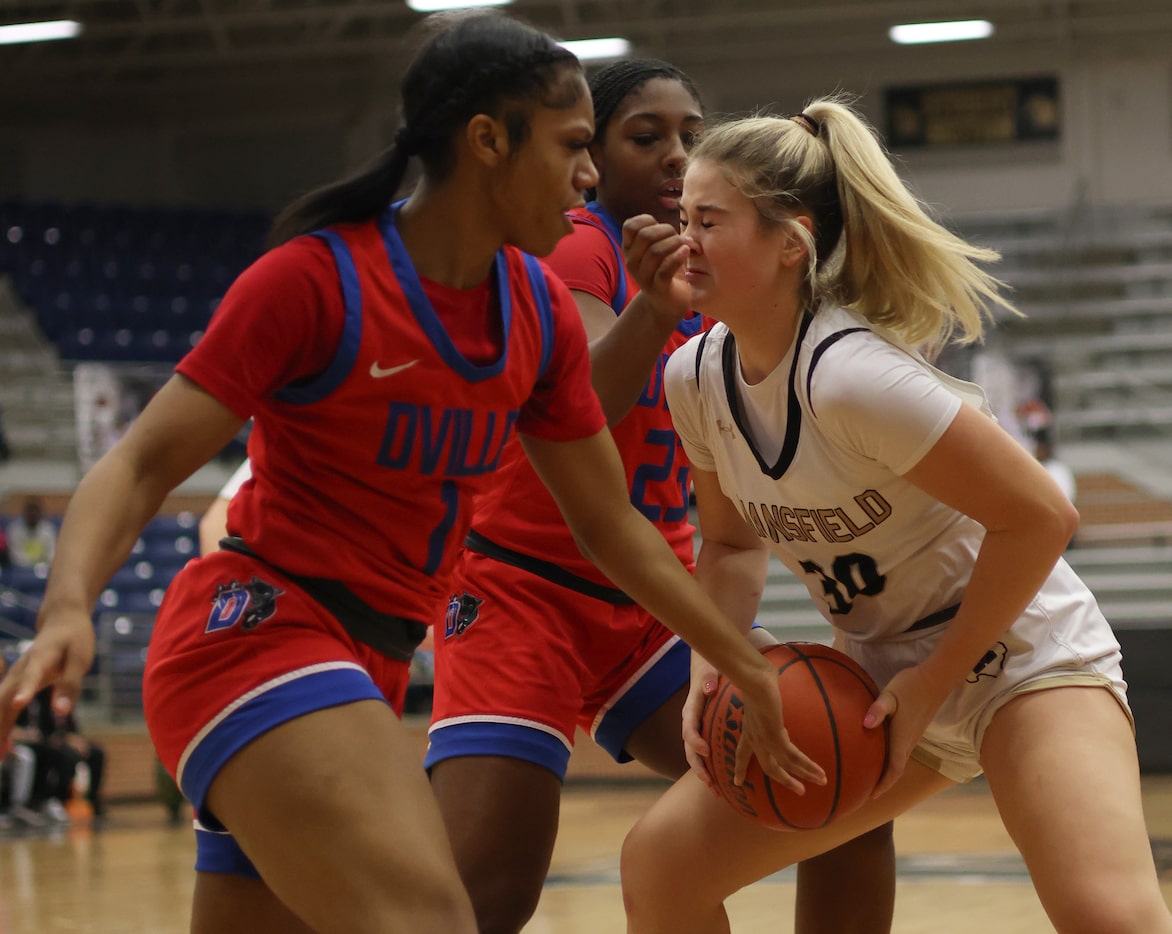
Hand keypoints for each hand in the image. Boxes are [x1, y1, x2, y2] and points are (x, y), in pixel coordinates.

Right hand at [0, 609, 94, 753]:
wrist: (61, 620)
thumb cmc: (75, 639)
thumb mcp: (81, 659)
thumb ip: (70, 684)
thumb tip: (62, 713)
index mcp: (40, 659)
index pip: (30, 675)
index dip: (25, 689)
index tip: (19, 704)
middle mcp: (21, 669)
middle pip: (4, 697)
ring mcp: (15, 677)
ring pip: (0, 705)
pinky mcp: (16, 684)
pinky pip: (5, 707)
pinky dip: (3, 725)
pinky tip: (6, 748)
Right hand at [621, 215, 690, 321]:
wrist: (667, 303)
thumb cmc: (664, 270)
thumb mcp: (656, 250)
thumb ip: (659, 234)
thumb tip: (675, 221)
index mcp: (629, 250)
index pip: (630, 226)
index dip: (648, 220)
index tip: (660, 226)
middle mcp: (632, 262)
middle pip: (645, 236)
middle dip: (666, 230)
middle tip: (678, 237)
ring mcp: (643, 276)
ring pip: (656, 251)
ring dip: (675, 243)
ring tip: (685, 245)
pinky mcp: (658, 288)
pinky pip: (665, 269)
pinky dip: (678, 256)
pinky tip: (686, 251)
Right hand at [681, 658, 719, 793]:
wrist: (705, 666)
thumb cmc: (709, 667)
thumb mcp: (708, 669)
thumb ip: (707, 678)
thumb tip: (708, 688)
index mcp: (691, 708)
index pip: (689, 728)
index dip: (696, 741)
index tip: (706, 751)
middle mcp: (691, 722)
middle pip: (690, 749)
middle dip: (698, 767)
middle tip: (710, 783)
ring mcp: (697, 728)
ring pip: (695, 755)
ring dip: (704, 773)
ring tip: (715, 791)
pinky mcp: (704, 732)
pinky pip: (704, 752)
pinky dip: (710, 767)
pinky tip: (720, 781)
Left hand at [733, 658, 826, 794]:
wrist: (756, 680)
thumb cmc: (756, 679)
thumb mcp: (759, 695)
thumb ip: (766, 703)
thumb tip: (775, 700)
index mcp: (748, 730)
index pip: (742, 753)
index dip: (740, 767)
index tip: (737, 782)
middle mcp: (755, 739)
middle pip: (768, 767)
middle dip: (783, 779)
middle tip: (798, 790)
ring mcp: (765, 740)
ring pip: (785, 765)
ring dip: (804, 775)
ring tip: (821, 782)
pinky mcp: (776, 738)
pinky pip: (794, 757)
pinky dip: (808, 766)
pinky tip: (821, 773)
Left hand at [863, 664, 948, 795]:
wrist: (934, 679)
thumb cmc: (910, 687)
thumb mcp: (889, 696)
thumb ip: (878, 710)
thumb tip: (866, 724)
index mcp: (902, 739)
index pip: (893, 770)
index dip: (883, 785)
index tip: (871, 796)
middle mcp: (909, 742)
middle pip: (895, 769)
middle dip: (882, 781)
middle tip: (864, 789)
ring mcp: (913, 736)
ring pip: (899, 759)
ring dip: (887, 769)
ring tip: (870, 773)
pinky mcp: (915, 728)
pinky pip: (901, 750)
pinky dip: (890, 757)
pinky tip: (879, 750)